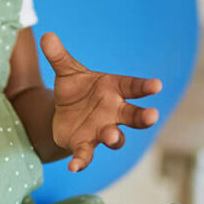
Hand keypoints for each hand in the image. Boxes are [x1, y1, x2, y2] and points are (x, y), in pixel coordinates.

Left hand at [39, 31, 161, 171]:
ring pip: (115, 137)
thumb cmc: (74, 89)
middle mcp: (113, 111)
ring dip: (114, 137)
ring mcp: (101, 130)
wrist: (62, 112)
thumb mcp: (66, 70)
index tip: (157, 85)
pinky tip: (74, 167)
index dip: (145, 86)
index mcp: (113, 89)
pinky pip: (86, 155)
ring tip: (111, 135)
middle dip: (143, 117)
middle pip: (133, 115)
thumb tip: (47, 36)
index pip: (133, 87)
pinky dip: (81, 161)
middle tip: (152, 116)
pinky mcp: (84, 145)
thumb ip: (58, 56)